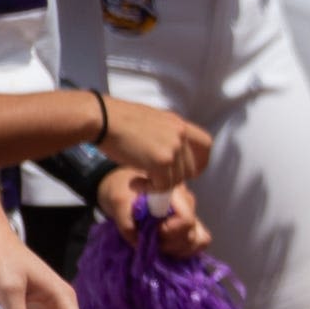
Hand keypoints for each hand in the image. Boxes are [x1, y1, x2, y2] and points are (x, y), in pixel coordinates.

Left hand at [96, 176, 209, 257]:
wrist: (126, 185)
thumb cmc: (123, 189)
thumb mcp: (118, 201)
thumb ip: (126, 220)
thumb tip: (138, 243)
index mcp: (175, 193)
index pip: (185, 220)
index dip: (168, 232)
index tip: (150, 231)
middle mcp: (188, 203)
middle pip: (191, 233)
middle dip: (169, 244)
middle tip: (150, 241)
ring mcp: (192, 214)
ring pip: (198, 240)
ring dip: (177, 249)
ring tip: (158, 245)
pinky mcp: (190, 224)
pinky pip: (200, 241)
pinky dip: (186, 250)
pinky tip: (170, 248)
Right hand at [97, 98, 211, 188]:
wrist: (103, 119)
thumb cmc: (119, 120)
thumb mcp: (153, 121)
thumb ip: (166, 134)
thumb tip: (171, 152)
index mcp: (179, 123)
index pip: (206, 144)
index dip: (201, 161)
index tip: (190, 172)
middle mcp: (181, 134)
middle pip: (190, 167)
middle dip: (174, 178)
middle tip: (154, 180)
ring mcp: (173, 148)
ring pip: (177, 179)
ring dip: (158, 185)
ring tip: (139, 181)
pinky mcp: (161, 162)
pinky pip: (163, 186)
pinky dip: (149, 189)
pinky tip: (134, 183)